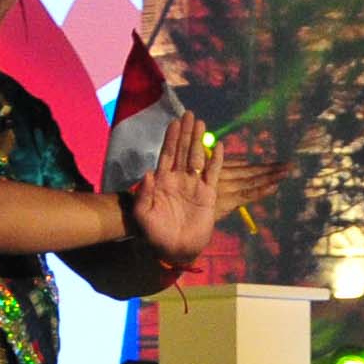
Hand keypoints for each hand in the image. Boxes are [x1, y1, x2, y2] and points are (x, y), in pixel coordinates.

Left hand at [122, 116, 258, 265]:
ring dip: (199, 141)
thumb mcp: (143, 215)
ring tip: (201, 123)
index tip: (174, 121)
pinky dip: (217, 160)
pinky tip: (220, 146)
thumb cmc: (154, 233)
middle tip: (189, 114)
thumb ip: (145, 194)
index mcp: (162, 181)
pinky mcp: (208, 194)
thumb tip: (149, 173)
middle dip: (185, 133)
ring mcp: (194, 185)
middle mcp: (178, 179)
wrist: (174, 249)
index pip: (167, 154)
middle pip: (182, 151)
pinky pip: (213, 174)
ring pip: (197, 158)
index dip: (171, 138)